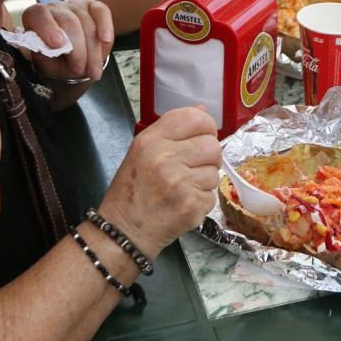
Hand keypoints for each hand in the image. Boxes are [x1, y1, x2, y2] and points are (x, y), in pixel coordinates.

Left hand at [21, 0, 113, 82]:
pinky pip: (101, 11)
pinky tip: (106, 40)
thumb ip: (43, 57)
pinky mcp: (94, 7)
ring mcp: (75, 6)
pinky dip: (105, 26)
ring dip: (92, 50)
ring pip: (87, 23)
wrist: (73, 62)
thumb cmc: (56, 61)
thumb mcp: (45, 65)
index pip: (39, 15)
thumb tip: (48, 50)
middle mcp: (55, 8)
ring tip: (92, 70)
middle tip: (79, 69)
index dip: (48, 28)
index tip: (58, 45)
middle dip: (77, 50)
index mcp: (35, 18)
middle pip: (69, 22)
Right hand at [98, 107, 220, 259]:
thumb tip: (202, 110)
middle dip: (208, 157)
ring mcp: (180, 183)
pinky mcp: (192, 205)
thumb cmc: (133, 189)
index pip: (195, 118)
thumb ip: (172, 129)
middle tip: (192, 167)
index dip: (205, 126)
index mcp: (151, 140)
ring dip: (204, 180)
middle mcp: (166, 158)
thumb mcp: (142, 150)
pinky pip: (212, 195)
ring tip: (183, 187)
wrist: (125, 230)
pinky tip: (183, 202)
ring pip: (215, 171)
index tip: (202, 136)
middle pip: (212, 145)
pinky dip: (202, 200)